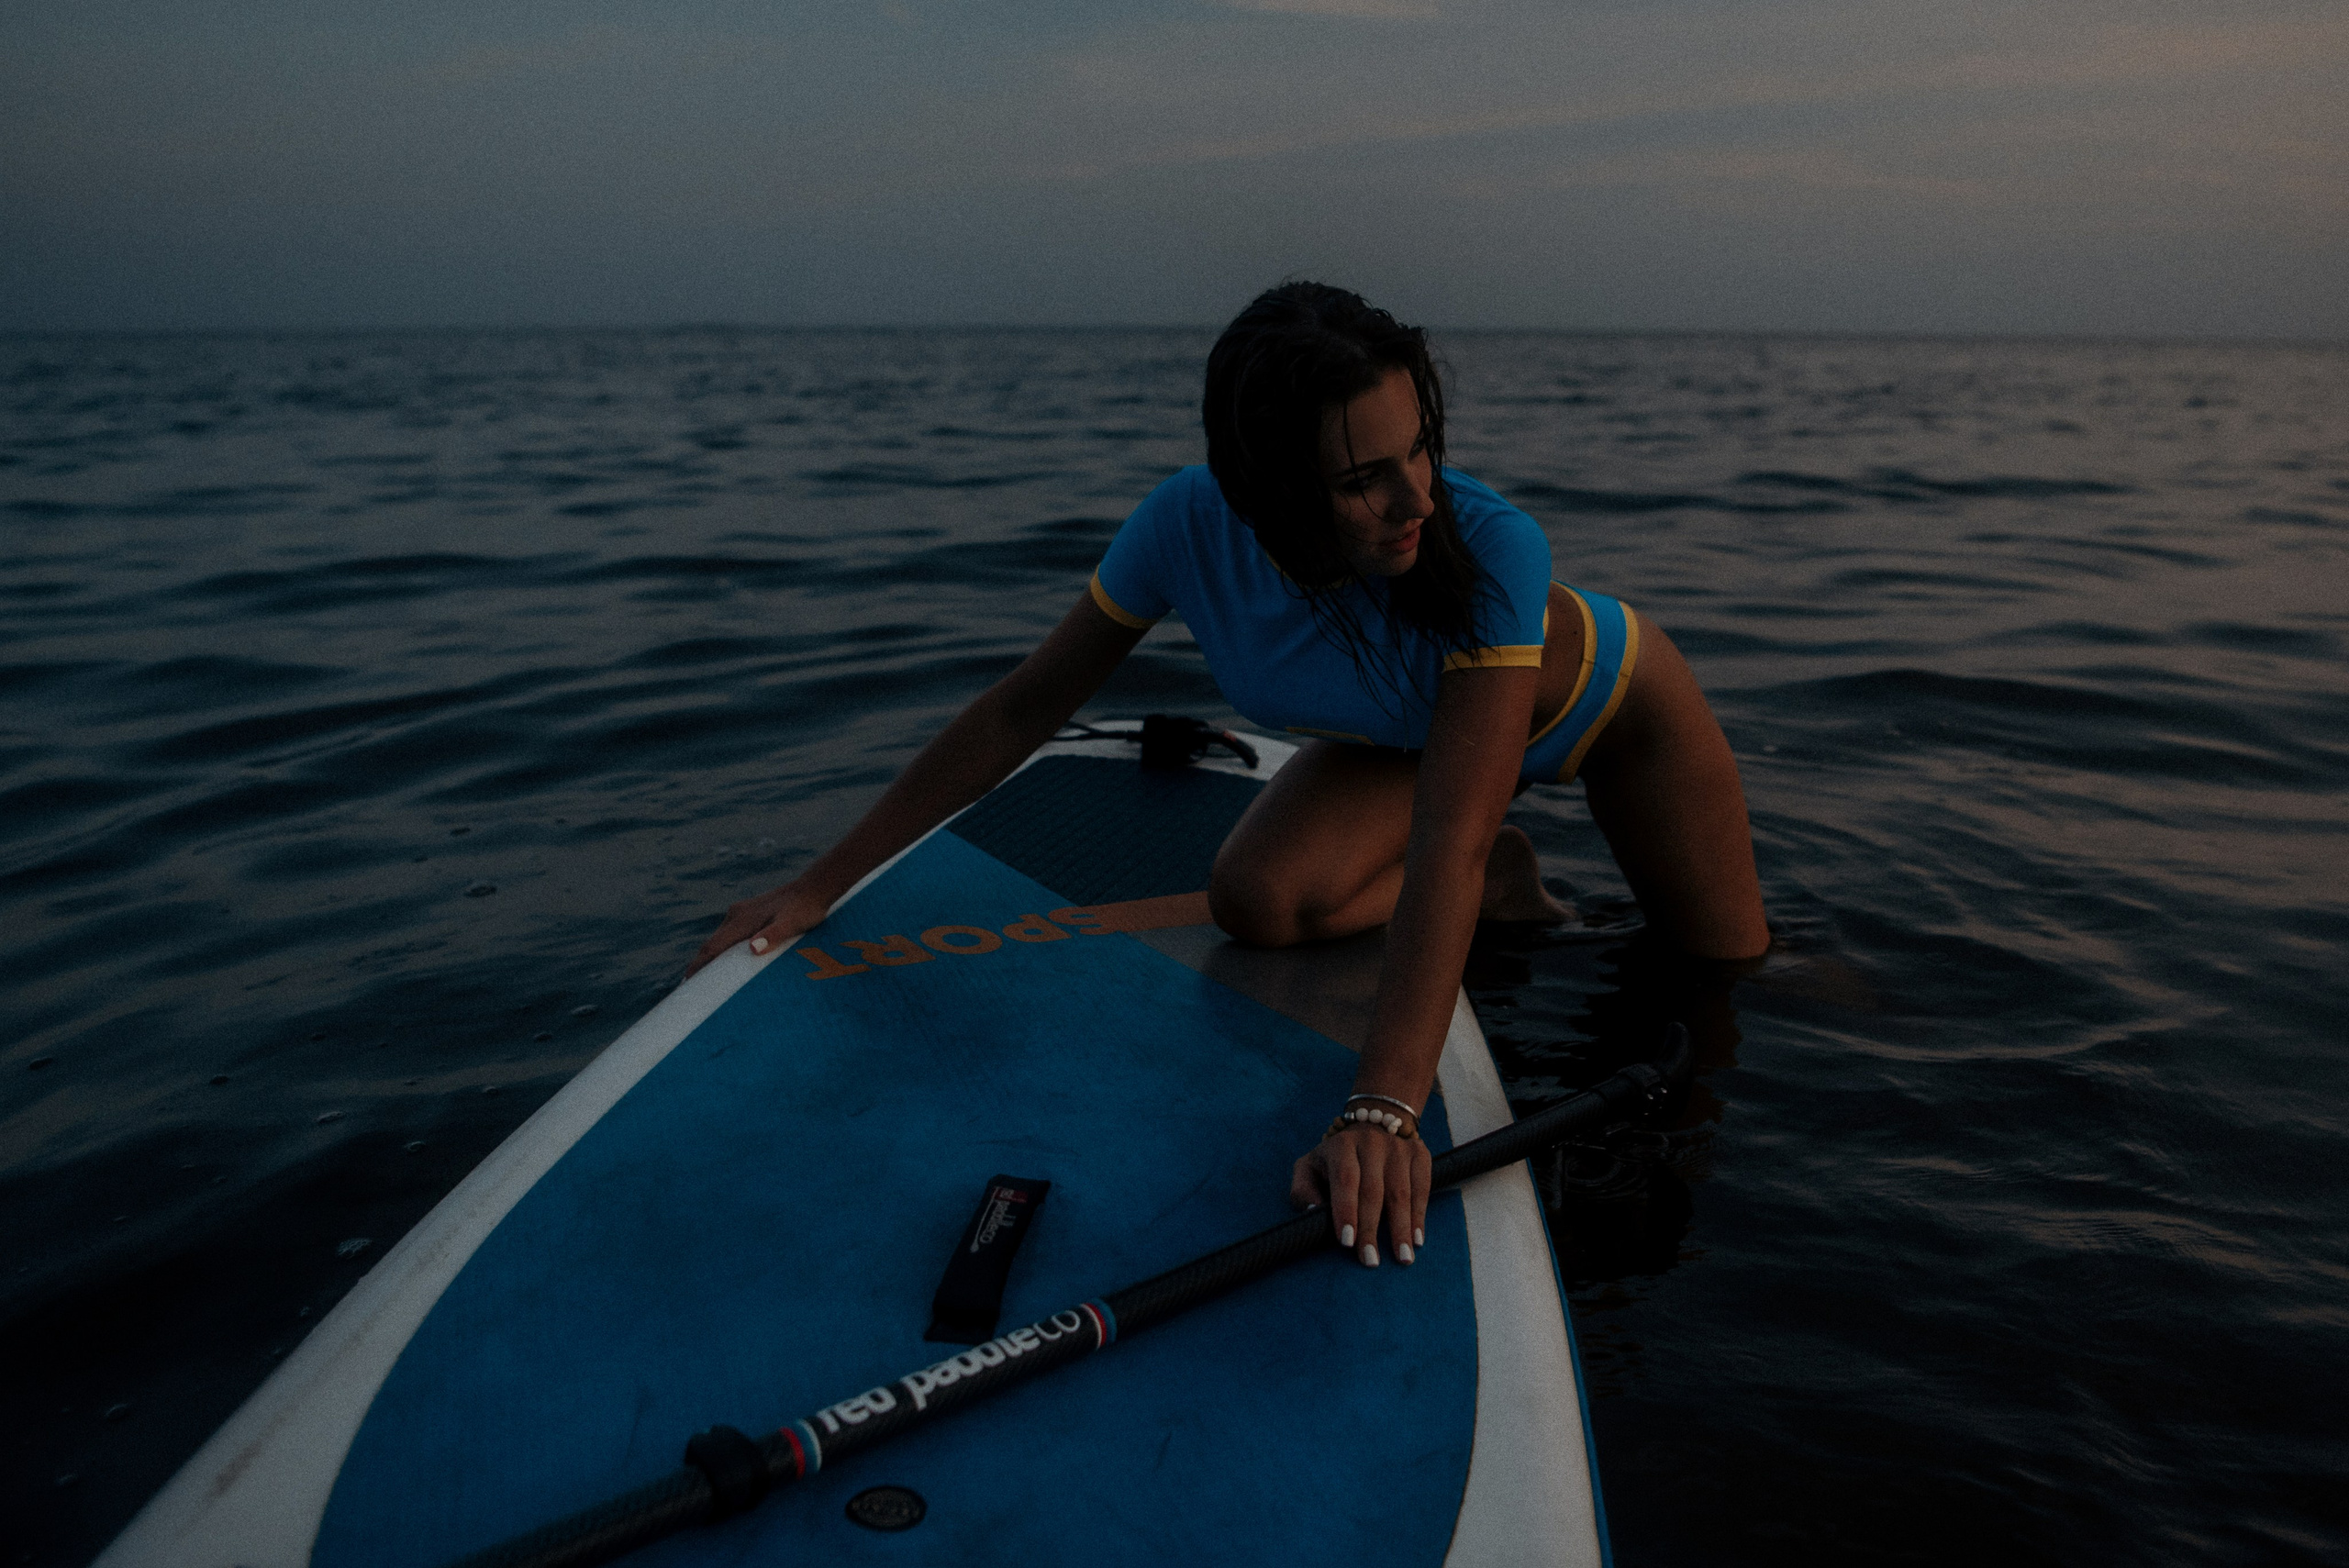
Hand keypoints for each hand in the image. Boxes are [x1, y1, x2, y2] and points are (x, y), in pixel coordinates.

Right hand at [687, 880, 833, 976]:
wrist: (814, 888)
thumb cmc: (805, 910)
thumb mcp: (792, 925)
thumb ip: (772, 936)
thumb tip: (752, 949)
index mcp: (742, 920)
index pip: (713, 947)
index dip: (699, 965)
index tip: (687, 982)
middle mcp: (737, 915)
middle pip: (712, 943)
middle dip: (701, 964)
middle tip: (692, 987)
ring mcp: (742, 912)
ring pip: (720, 938)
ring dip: (711, 956)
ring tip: (706, 977)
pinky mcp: (750, 912)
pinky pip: (730, 934)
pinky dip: (723, 948)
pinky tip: (728, 958)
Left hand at [1290, 1123, 1431, 1266]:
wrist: (1374, 1120)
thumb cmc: (1336, 1158)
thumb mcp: (1310, 1166)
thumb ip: (1303, 1189)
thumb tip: (1314, 1212)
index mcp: (1341, 1146)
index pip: (1345, 1179)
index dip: (1346, 1211)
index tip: (1347, 1242)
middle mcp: (1372, 1142)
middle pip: (1373, 1190)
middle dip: (1371, 1229)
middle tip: (1370, 1260)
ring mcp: (1398, 1147)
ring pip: (1400, 1192)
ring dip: (1401, 1228)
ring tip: (1402, 1258)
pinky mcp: (1419, 1153)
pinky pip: (1422, 1187)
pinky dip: (1419, 1215)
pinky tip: (1416, 1238)